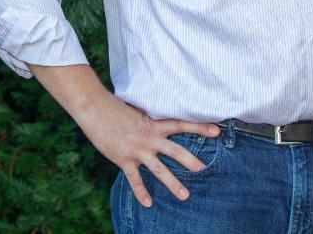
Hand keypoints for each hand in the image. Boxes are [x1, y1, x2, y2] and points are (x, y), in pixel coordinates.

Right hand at [28, 63, 219, 207]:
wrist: (96, 109)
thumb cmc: (116, 108)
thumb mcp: (138, 111)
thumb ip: (150, 120)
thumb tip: (161, 122)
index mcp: (154, 124)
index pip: (181, 124)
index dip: (199, 127)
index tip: (216, 130)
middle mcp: (149, 138)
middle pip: (175, 151)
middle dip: (191, 161)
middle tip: (205, 170)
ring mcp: (137, 150)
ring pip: (159, 169)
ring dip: (172, 183)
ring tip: (185, 195)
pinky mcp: (124, 159)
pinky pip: (135, 179)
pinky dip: (141, 192)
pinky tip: (148, 203)